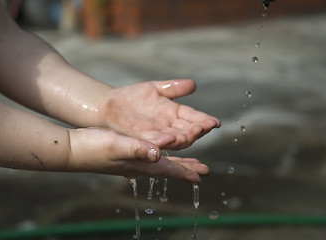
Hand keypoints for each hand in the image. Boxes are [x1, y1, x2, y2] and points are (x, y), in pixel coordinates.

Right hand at [68, 128, 208, 183]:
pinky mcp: (126, 154)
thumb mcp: (117, 145)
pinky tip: (160, 152)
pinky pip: (151, 155)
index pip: (169, 170)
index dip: (186, 173)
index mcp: (141, 163)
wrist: (74, 149)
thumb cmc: (94, 148)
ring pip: (161, 163)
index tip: (202, 176)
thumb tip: (159, 153)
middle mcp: (139, 164)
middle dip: (187, 169)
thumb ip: (138, 149)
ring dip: (177, 163)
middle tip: (203, 171)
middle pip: (169, 169)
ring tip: (189, 162)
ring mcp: (132, 160)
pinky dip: (162, 154)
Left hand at [97, 79, 220, 149]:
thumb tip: (193, 84)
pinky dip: (162, 142)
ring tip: (194, 133)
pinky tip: (169, 139)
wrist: (110, 104)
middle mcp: (168, 126)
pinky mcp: (141, 138)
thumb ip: (173, 88)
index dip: (205, 121)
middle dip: (198, 130)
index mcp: (174, 113)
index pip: (193, 118)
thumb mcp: (155, 88)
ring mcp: (155, 133)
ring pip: (175, 139)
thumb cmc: (133, 97)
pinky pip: (153, 142)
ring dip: (185, 137)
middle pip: (187, 131)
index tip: (215, 122)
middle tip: (207, 127)